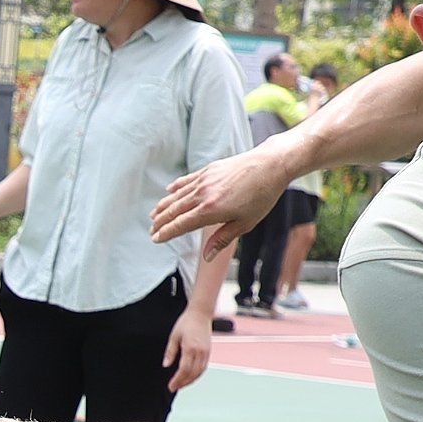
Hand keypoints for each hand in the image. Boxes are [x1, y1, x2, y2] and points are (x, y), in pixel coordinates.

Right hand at [152, 136, 290, 243]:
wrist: (270, 165)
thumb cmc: (262, 196)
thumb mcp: (245, 223)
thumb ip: (222, 238)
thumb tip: (206, 256)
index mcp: (211, 210)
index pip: (181, 224)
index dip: (167, 233)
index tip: (156, 239)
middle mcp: (203, 194)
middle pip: (175, 210)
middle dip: (161, 221)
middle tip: (152, 230)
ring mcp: (204, 180)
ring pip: (177, 196)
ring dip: (164, 206)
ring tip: (154, 214)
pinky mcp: (209, 170)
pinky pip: (187, 181)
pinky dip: (176, 188)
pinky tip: (169, 191)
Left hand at [165, 306, 213, 391]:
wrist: (201, 314)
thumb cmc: (186, 322)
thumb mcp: (174, 336)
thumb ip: (170, 352)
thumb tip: (166, 365)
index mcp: (190, 347)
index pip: (184, 369)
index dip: (177, 380)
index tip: (171, 385)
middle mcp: (200, 352)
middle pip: (192, 374)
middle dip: (183, 383)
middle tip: (174, 387)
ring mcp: (206, 352)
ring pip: (199, 372)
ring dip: (190, 381)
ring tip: (181, 385)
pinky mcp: (208, 352)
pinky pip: (203, 368)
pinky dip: (197, 375)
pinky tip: (190, 377)